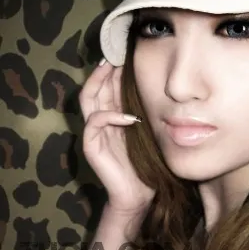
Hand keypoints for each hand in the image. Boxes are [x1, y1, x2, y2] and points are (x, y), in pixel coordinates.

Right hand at [79, 58, 155, 212]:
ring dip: (100, 82)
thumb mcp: (147, 134)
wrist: (137, 195)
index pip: (108, 88)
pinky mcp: (91, 146)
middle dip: (105, 70)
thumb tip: (157, 91)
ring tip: (112, 69)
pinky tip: (129, 116)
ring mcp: (94, 134)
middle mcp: (101, 123)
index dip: (114, 72)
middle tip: (117, 54)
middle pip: (96, 88)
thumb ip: (145, 114)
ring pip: (89, 99)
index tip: (127, 56)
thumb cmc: (145, 166)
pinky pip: (95, 123)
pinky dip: (111, 116)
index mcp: (113, 118)